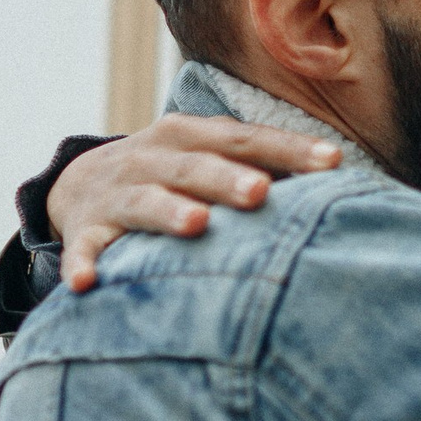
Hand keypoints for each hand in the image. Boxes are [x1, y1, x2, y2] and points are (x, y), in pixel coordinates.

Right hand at [48, 114, 340, 290]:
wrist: (80, 185)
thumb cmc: (172, 175)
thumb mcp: (207, 160)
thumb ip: (263, 168)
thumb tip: (340, 184)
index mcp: (189, 136)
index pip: (243, 139)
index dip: (287, 149)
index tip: (333, 162)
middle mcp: (151, 158)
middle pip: (194, 166)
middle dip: (227, 178)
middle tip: (261, 192)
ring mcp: (116, 194)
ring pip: (143, 202)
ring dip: (168, 212)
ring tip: (196, 225)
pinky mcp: (85, 231)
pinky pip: (83, 250)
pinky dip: (83, 264)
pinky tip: (87, 284)